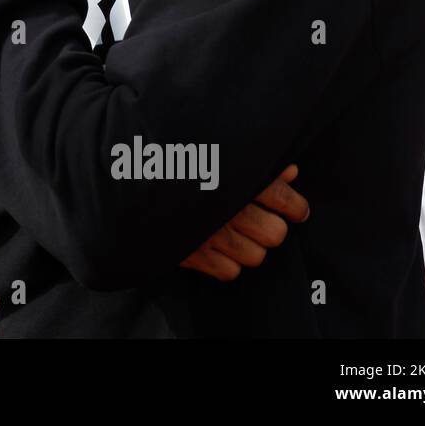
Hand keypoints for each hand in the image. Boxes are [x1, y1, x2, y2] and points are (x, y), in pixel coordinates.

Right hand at [180, 165, 309, 281]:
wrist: (128, 180)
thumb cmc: (178, 163)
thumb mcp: (218, 154)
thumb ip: (258, 164)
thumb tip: (291, 171)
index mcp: (235, 177)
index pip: (283, 198)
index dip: (296, 207)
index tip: (296, 210)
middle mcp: (226, 207)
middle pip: (275, 234)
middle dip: (271, 229)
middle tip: (261, 222)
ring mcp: (210, 233)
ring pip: (256, 256)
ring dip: (249, 248)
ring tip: (237, 236)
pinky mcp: (192, 254)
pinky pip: (230, 272)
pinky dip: (226, 264)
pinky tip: (218, 249)